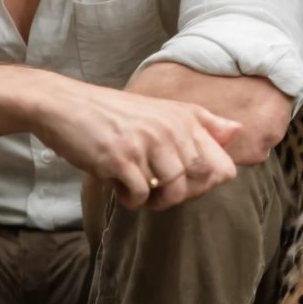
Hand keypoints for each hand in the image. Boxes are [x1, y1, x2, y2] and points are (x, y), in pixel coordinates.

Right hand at [29, 75, 239, 210]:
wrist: (65, 105)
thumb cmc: (113, 113)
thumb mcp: (161, 110)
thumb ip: (202, 122)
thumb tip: (237, 132)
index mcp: (184, 116)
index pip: (223, 166)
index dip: (206, 182)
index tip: (183, 179)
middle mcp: (171, 127)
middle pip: (199, 183)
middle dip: (179, 194)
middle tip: (154, 184)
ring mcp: (147, 142)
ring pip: (173, 192)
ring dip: (153, 198)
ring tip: (134, 182)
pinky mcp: (122, 158)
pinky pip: (141, 196)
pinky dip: (129, 198)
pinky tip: (116, 181)